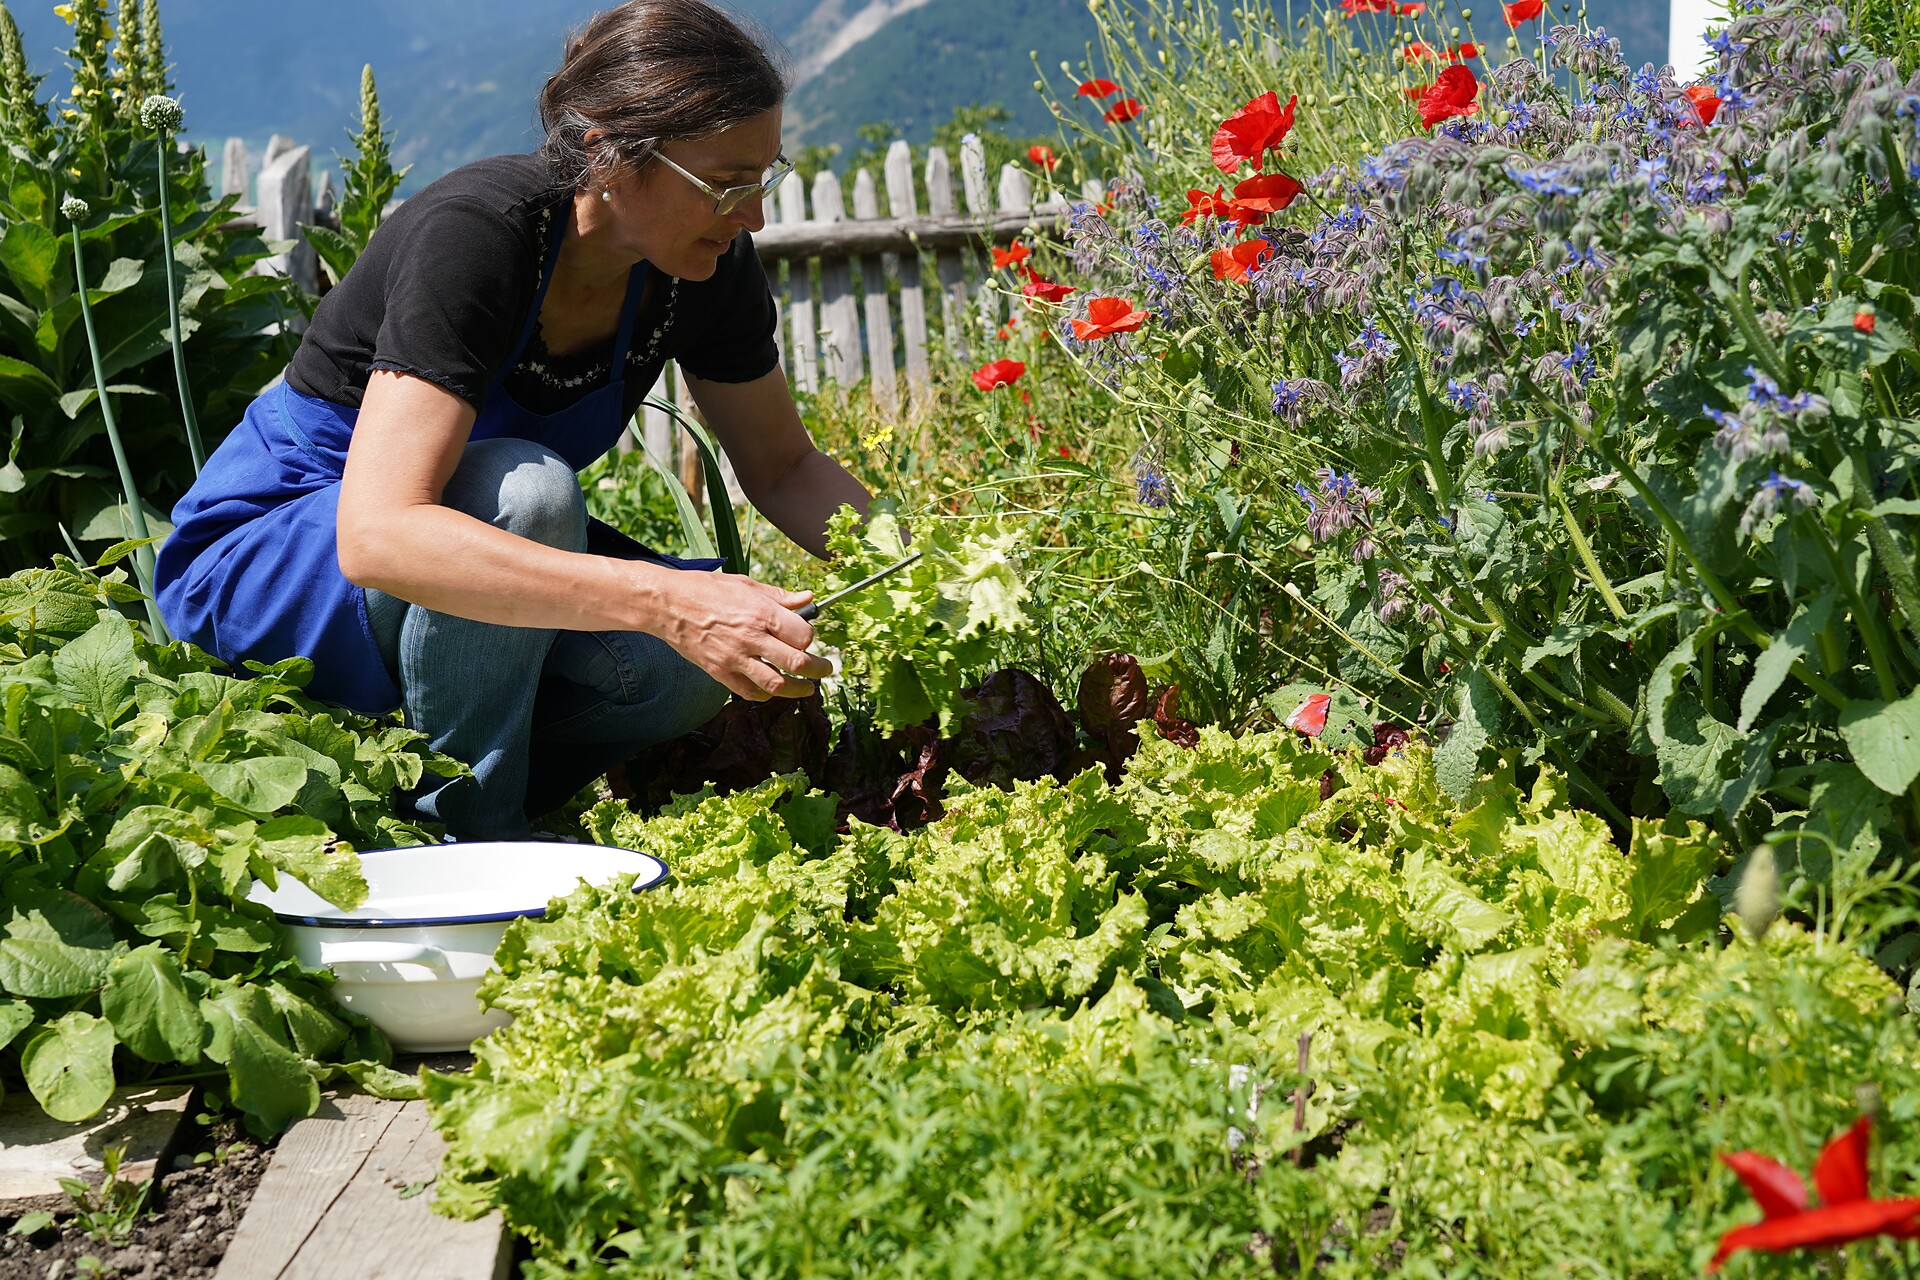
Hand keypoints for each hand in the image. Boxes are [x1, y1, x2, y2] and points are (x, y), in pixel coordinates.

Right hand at [653, 572, 831, 700]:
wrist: (666, 604)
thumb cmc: (705, 589)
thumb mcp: (747, 584)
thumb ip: (780, 597)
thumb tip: (808, 598)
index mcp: (760, 613)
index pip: (803, 635)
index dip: (811, 638)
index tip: (808, 637)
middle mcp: (750, 638)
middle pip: (797, 663)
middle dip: (818, 669)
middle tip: (825, 669)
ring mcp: (734, 659)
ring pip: (777, 684)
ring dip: (798, 689)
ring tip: (807, 688)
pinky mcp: (719, 673)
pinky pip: (750, 692)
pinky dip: (766, 694)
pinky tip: (774, 689)